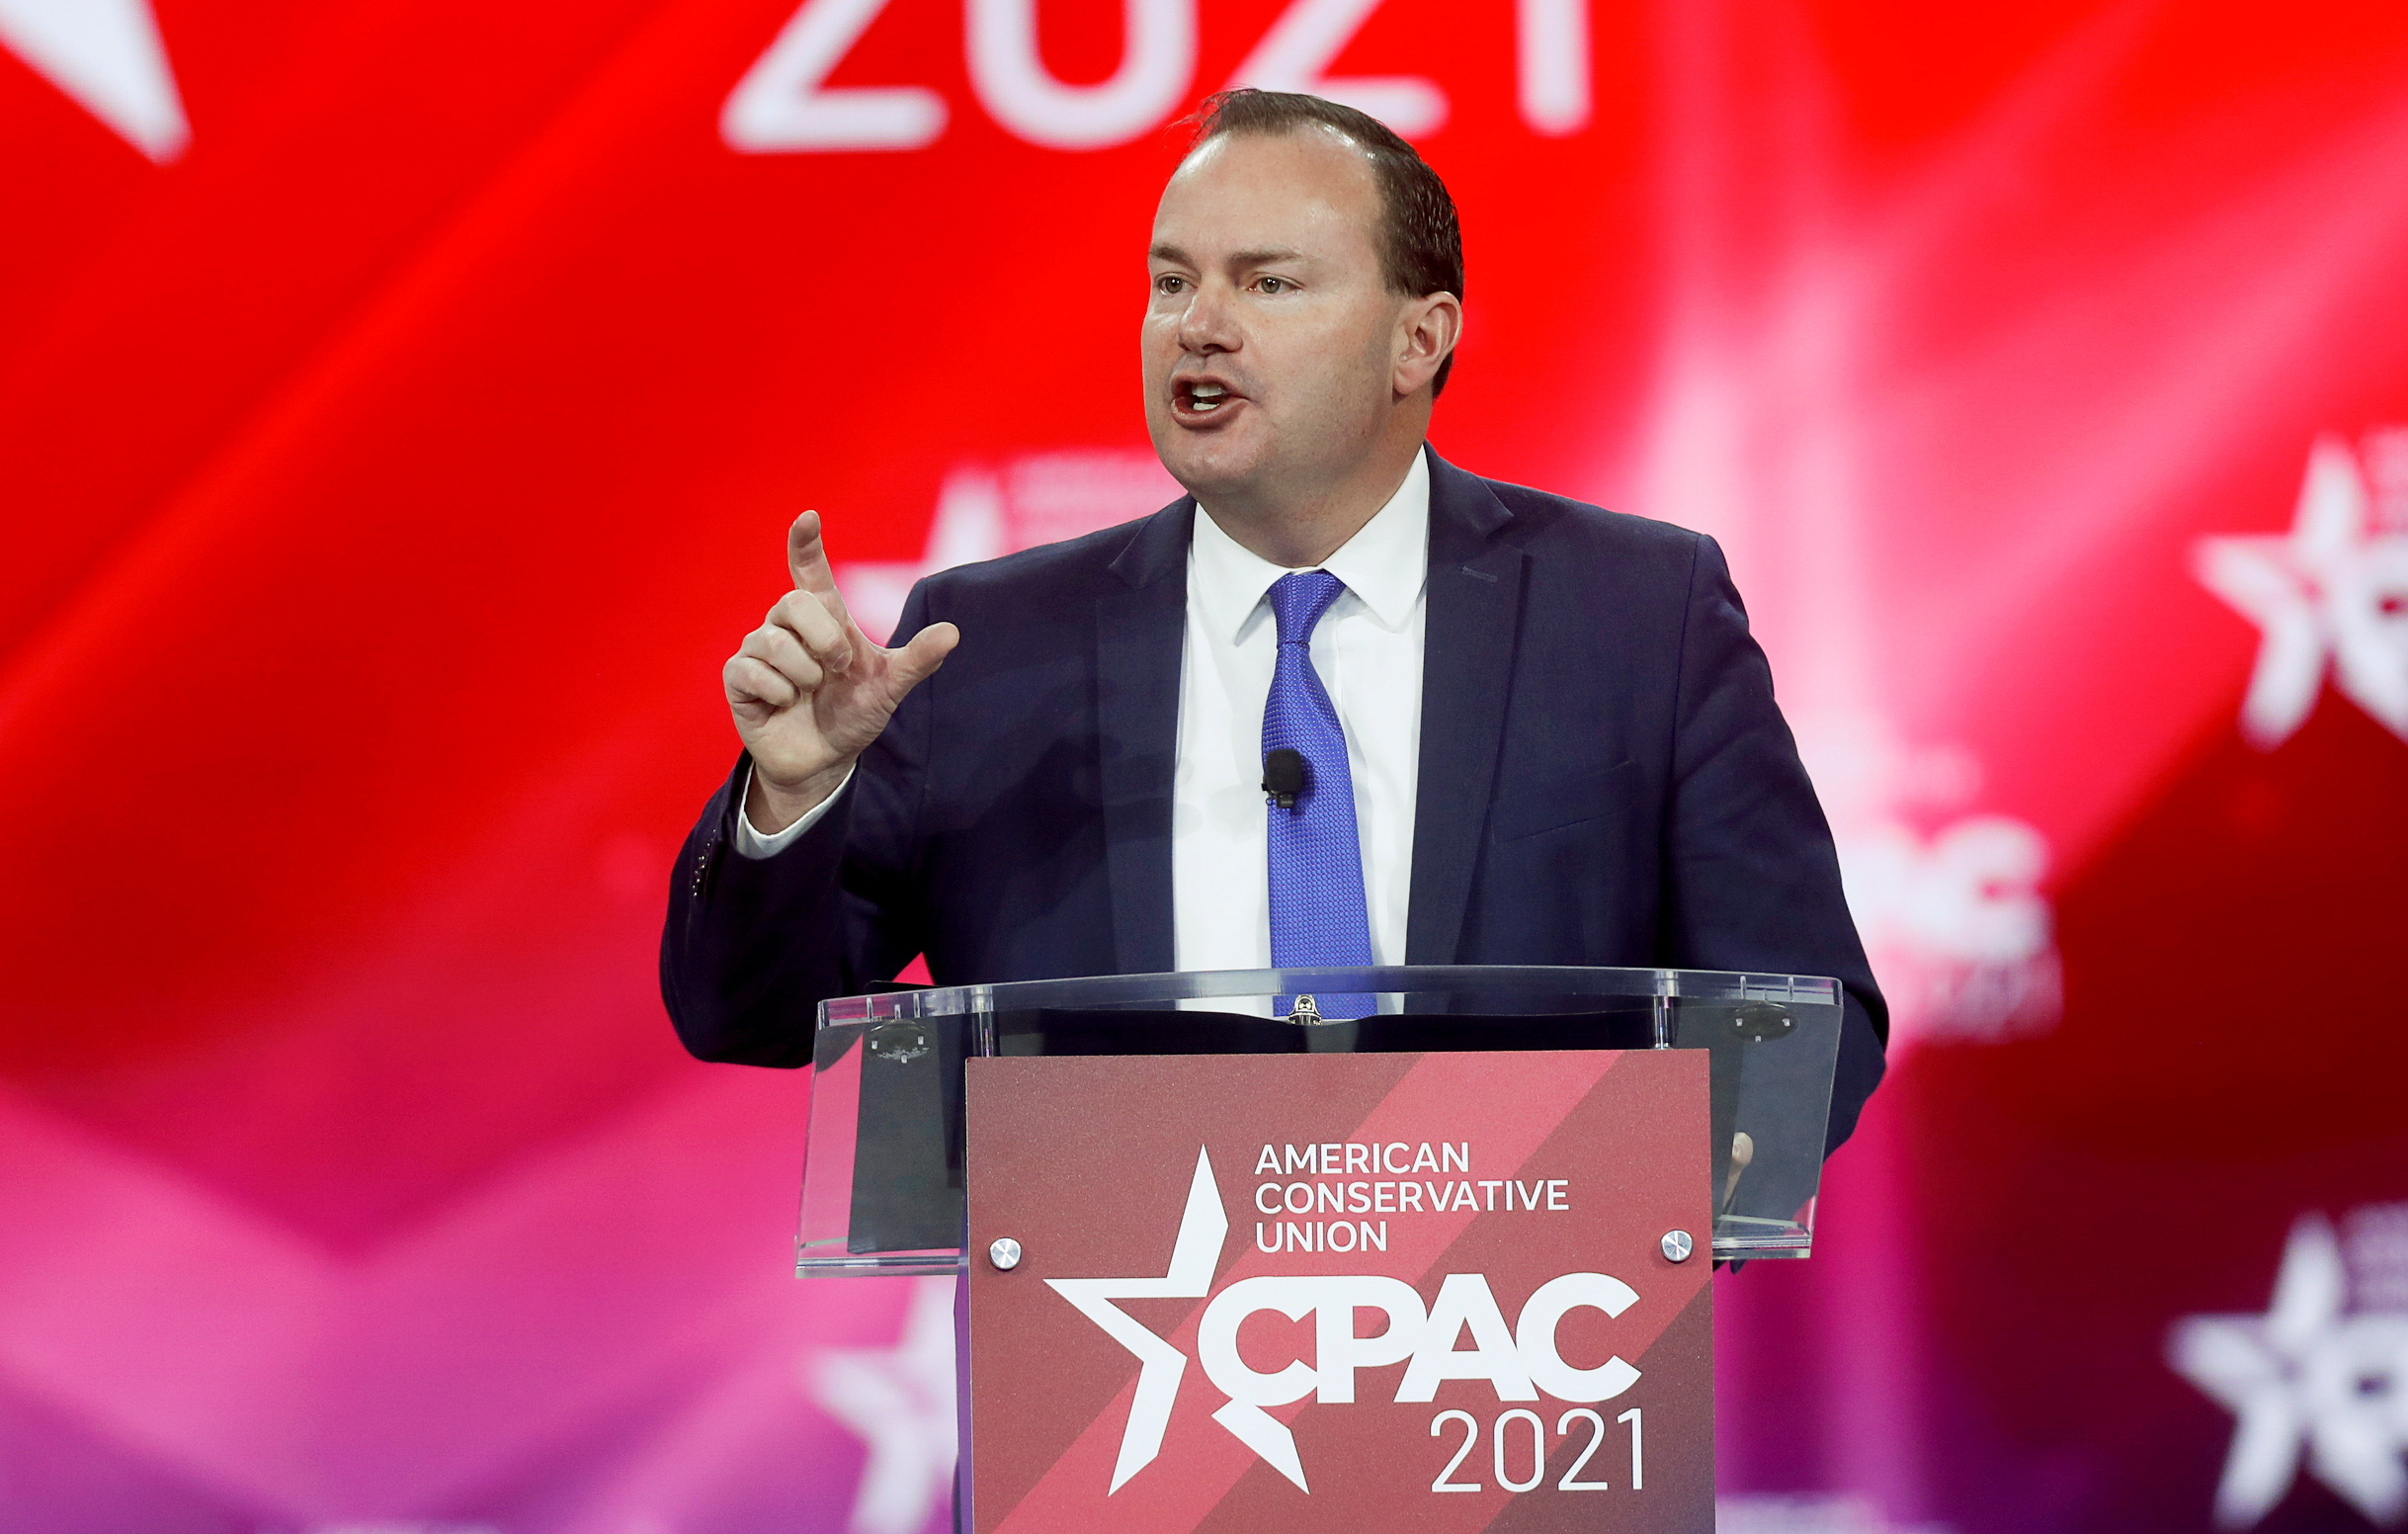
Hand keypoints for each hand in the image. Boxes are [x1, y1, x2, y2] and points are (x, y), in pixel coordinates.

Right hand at [723, 511, 959, 832]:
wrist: (824, 759)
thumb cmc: (853, 712)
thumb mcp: (889, 687)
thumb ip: (917, 660)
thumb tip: (953, 632)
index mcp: (823, 618)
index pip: (809, 571)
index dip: (805, 544)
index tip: (808, 517)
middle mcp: (786, 625)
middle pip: (795, 603)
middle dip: (825, 641)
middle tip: (838, 669)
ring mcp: (758, 649)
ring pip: (772, 641)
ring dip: (804, 674)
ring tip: (811, 691)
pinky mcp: (737, 677)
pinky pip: (751, 672)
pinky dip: (778, 693)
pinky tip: (784, 704)